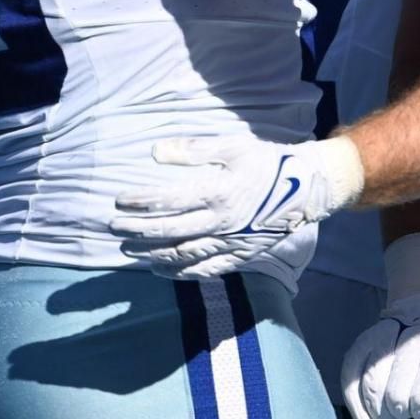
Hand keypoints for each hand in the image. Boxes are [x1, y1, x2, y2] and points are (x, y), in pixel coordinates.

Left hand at [111, 135, 363, 277]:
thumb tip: (155, 152)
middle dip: (137, 230)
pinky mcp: (240, 255)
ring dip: (152, 253)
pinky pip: (206, 269)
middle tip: (113, 227)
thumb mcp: (233, 146)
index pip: (169, 200)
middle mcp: (221, 223)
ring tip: (128, 250)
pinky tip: (162, 270)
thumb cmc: (268, 162)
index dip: (140, 201)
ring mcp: (230, 243)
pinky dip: (181, 273)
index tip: (118, 199)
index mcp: (218, 193)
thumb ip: (193, 150)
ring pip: (184, 254)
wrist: (306, 188)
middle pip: (170, 231)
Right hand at [341, 233, 419, 418]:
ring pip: (371, 389)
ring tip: (390, 415)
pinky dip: (355, 403)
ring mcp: (381, 340)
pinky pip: (350, 379)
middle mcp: (409, 342)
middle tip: (405, 415)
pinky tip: (366, 414)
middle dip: (400, 415)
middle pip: (394, 396)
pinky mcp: (361, 343)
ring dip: (379, 412)